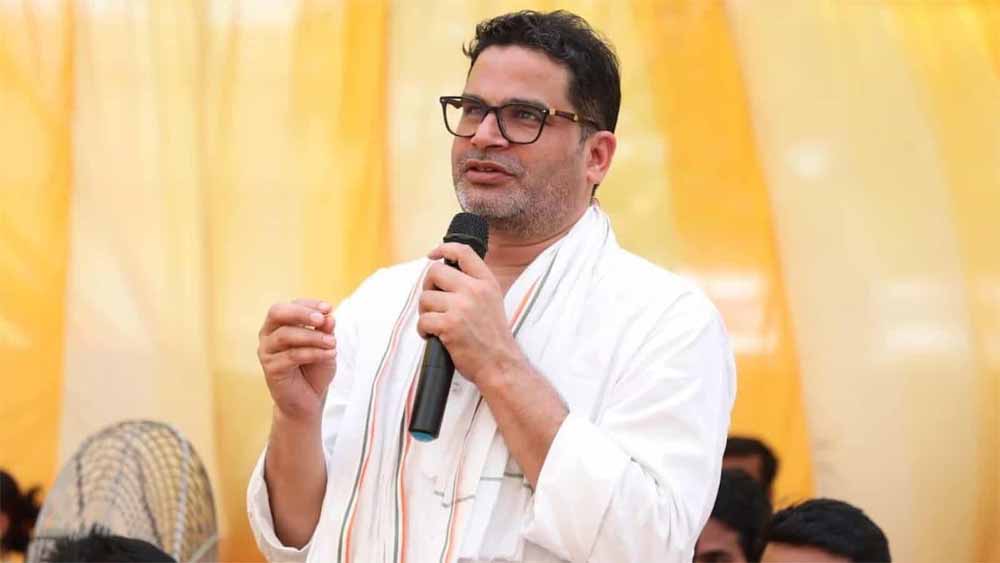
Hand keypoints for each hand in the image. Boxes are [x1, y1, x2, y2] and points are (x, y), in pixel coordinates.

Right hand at [257, 298, 336, 421]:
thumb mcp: (325, 345)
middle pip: (277, 313)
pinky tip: (330, 355)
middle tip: (323, 319)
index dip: (309, 304)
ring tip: (332, 342)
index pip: (291, 305)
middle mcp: (269, 334)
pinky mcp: (270, 368)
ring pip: (285, 335)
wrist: (308, 399)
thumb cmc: (314, 369)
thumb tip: (329, 316)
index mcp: (280, 324)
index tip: (328, 308)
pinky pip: (291, 356)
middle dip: (302, 313)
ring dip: (312, 336)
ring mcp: (267, 351)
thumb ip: (326, 331)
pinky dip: (314, 353)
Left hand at [417, 243, 523, 384]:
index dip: (443, 248)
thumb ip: (474, 285)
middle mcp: (475, 290)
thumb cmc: (492, 337)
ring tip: (436, 324)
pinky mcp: (449, 325)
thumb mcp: (492, 301)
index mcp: (486, 282)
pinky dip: (423, 330)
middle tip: (433, 302)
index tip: (432, 255)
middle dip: (428, 287)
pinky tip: (433, 337)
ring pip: (425, 298)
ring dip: (425, 312)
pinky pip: (423, 320)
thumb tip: (445, 273)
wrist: (500, 364)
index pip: (463, 252)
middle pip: (435, 272)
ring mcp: (462, 307)